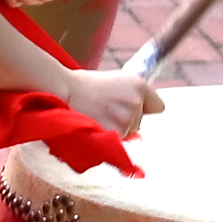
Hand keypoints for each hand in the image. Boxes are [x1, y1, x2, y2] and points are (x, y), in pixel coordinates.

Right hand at [47, 61, 162, 139]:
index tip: (134, 107)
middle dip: (127, 118)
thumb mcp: (116, 81)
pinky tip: (95, 123)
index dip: (145, 108)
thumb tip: (140, 115)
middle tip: (105, 108)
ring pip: (128, 132)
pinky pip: (117, 140)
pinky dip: (107, 135)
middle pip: (140, 121)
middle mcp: (136, 101)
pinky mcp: (116, 133)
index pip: (158, 107)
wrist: (64, 90)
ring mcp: (127, 118)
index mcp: (139, 85)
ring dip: (116, 127)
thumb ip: (132, 95)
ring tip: (97, 114)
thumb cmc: (85, 85)